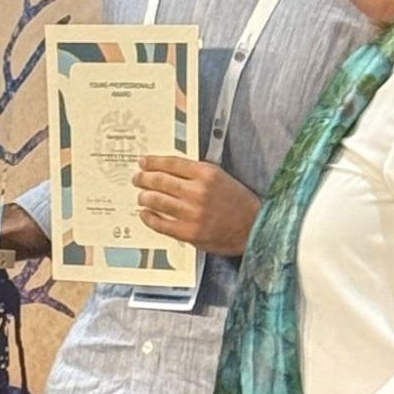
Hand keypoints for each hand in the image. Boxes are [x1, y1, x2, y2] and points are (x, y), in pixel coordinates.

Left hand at [134, 156, 260, 256]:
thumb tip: (170, 171)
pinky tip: (145, 214)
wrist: (255, 228)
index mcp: (207, 174)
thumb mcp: (223, 178)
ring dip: (144, 197)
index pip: (172, 163)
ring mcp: (192, 213)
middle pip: (160, 181)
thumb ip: (198, 174)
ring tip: (141, 196)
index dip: (153, 162)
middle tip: (137, 179)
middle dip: (144, 179)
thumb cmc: (240, 204)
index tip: (143, 162)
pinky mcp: (189, 232)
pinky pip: (160, 223)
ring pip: (156, 201)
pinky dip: (149, 217)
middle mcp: (198, 191)